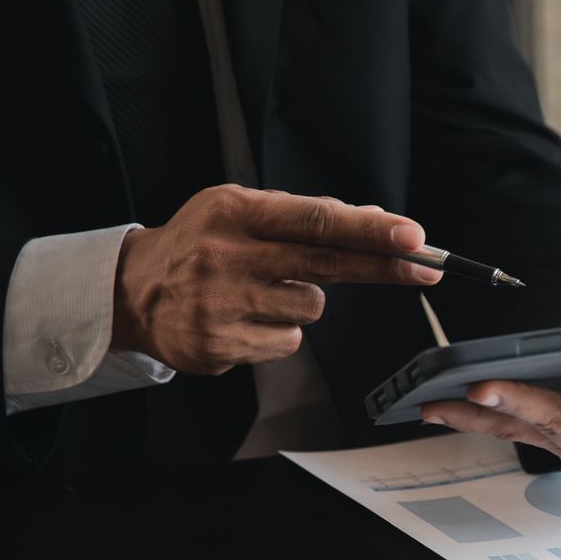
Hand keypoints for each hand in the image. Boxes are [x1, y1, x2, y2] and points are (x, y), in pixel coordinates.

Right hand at [112, 184, 442, 373]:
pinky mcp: (219, 348)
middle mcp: (226, 257)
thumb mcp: (243, 211)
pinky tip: (246, 318)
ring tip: (262, 291)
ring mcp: (221, 306)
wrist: (132, 292)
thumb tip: (377, 222)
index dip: (369, 231)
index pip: (316, 220)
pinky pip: (287, 343)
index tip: (412, 236)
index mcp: (234, 213)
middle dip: (383, 266)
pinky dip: (279, 332)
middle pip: (325, 264)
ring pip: (311, 309)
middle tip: (427, 268)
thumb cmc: (201, 243)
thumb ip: (306, 215)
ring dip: (304, 302)